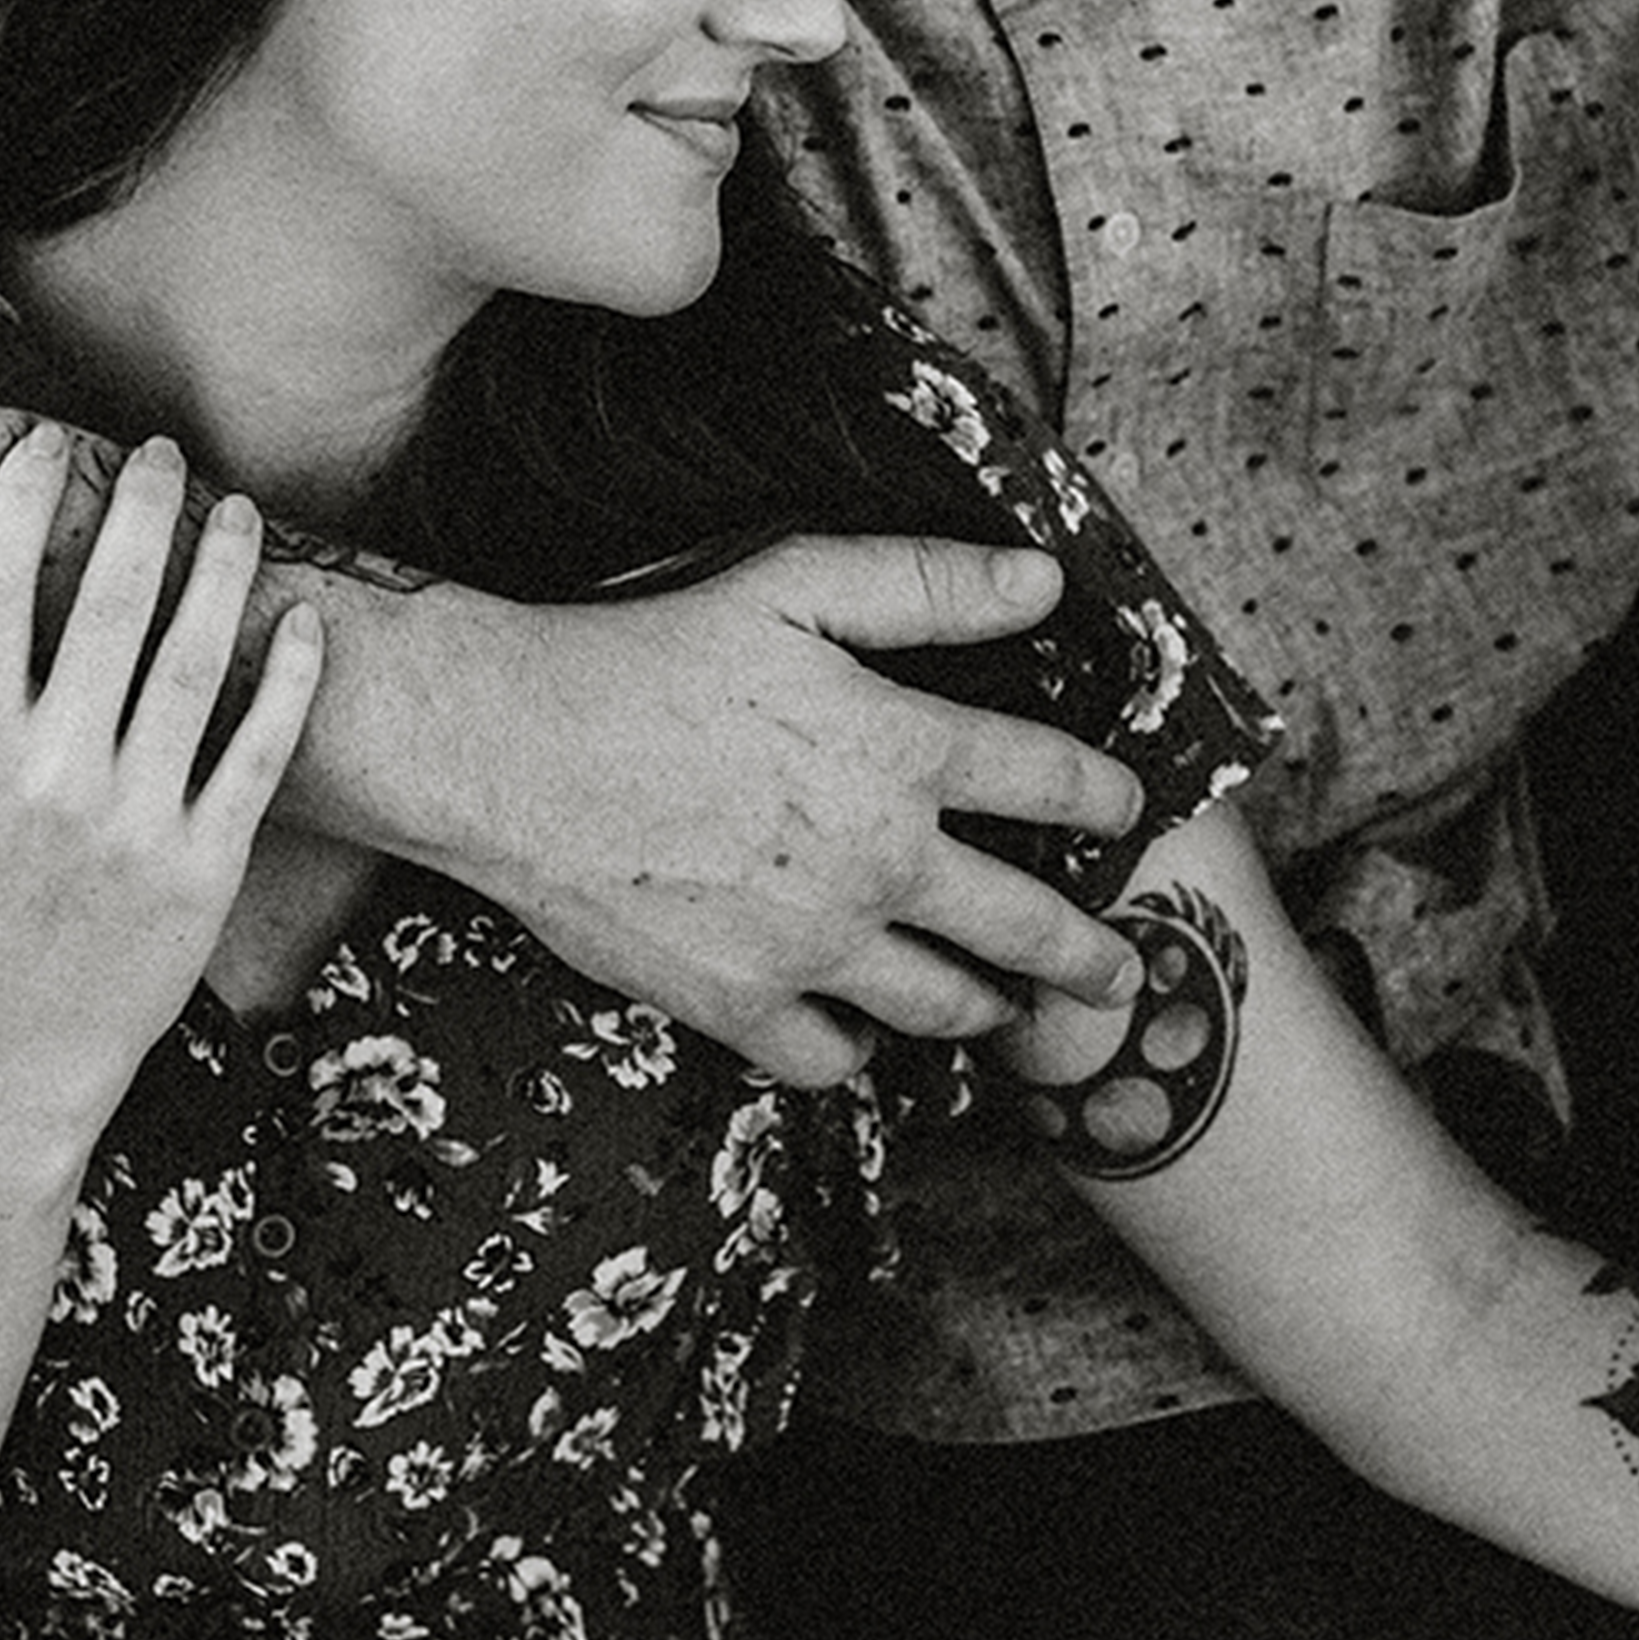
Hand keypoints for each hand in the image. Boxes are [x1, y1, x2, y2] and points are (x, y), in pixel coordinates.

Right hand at [0, 426, 323, 1137]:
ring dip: (223, 574)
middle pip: (109, 607)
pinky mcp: (205, 865)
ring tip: (244, 510)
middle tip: (164, 452)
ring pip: (193, 665)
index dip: (21, 505)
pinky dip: (289, 682)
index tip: (48, 444)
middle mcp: (57, 776)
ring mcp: (139, 820)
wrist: (13, 1060)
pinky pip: (259, 754)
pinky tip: (307, 619)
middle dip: (140, 512)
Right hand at [454, 532, 1146, 1085]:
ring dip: (986, 1006)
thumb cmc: (647, 651)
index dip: (1107, 796)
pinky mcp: (739, 1004)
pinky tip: (859, 1025)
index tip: (1126, 809)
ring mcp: (812, 948)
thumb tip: (1041, 583)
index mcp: (901, 752)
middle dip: (1089, 955)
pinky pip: (833, 1058)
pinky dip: (857, 1048)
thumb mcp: (793, 581)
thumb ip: (926, 585)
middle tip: (1117, 973)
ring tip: (1003, 1006)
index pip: (1052, 782)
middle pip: (1029, 929)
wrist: (512, 750)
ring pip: (943, 1006)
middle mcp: (879, 863)